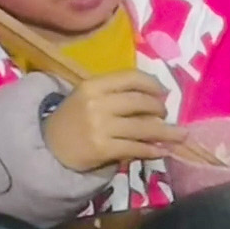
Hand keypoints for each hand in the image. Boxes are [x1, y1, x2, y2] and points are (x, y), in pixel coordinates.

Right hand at [43, 71, 184, 172]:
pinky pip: (135, 148)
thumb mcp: (88, 96)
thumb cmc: (73, 119)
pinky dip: (153, 150)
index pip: (131, 78)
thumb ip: (115, 92)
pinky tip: (163, 151)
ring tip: (180, 135)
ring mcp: (100, 127)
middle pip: (140, 102)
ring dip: (166, 132)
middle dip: (159, 108)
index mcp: (93, 85)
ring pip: (142, 127)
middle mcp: (97, 103)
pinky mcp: (102, 149)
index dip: (152, 83)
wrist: (49, 147)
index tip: (163, 91)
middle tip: (165, 114)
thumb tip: (155, 95)